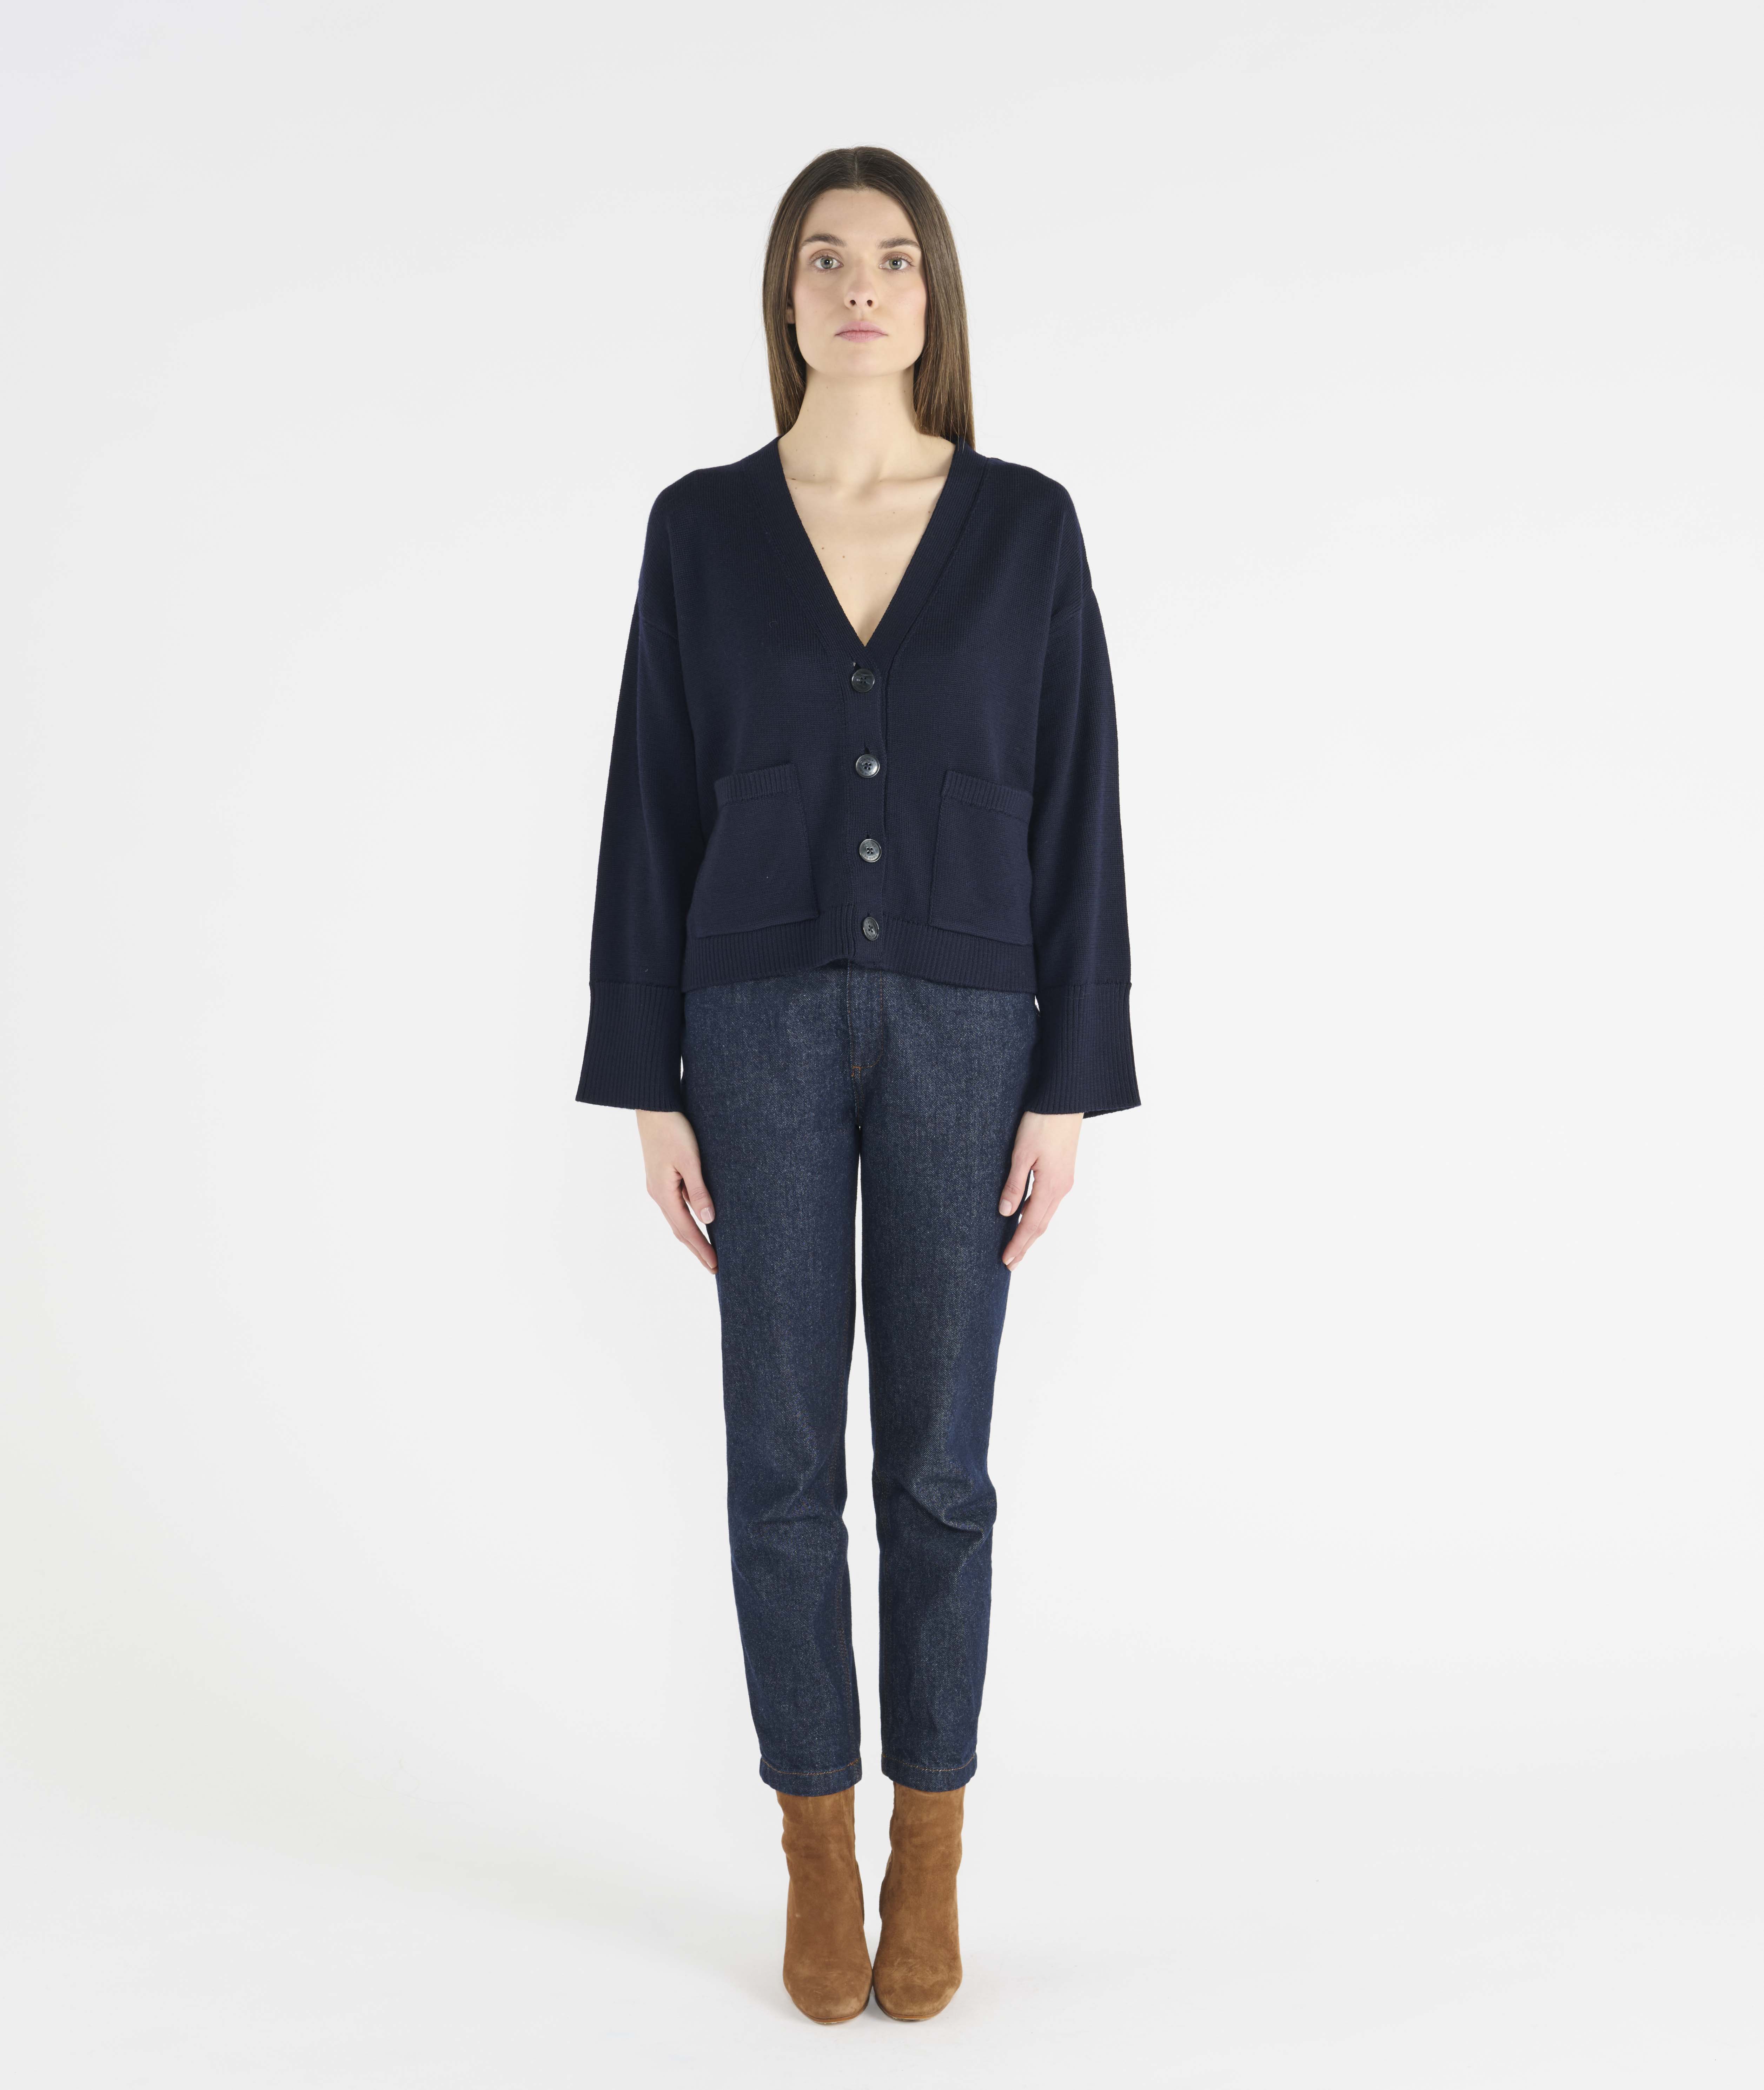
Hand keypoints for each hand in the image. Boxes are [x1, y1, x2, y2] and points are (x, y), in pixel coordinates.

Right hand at [635, 1108, 717, 1271]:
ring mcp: (659, 1186)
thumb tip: (709, 1219)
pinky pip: (677, 1205)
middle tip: (714, 1267)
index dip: (701, 1248)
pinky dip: (688, 1219)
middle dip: (697, 1249)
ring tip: (708, 1251)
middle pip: (680, 1230)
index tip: (715, 1266)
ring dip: (692, 1236)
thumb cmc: (673, 1129)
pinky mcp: (662, 1177)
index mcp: (664, 1193)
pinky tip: (699, 1220)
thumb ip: (699, 1190)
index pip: (686, 1230)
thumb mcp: (689, 1160)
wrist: (653, 1107)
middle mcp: (659, 1194)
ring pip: (677, 1218)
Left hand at [997, 1111, 1081, 1268]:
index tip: (1006, 1260)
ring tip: (1018, 1247)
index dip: (1018, 1243)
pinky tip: (1027, 1218)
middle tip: (1010, 1263)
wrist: (1066, 1101)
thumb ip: (1014, 1185)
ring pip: (1045, 1215)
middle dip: (1025, 1245)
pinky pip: (1048, 1202)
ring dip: (1031, 1233)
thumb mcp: (1022, 1154)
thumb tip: (1005, 1213)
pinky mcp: (1063, 1173)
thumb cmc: (1042, 1123)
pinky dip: (1037, 1216)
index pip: (1030, 1223)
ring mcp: (1064, 1181)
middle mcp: (1061, 1188)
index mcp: (1050, 1186)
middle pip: (1040, 1225)